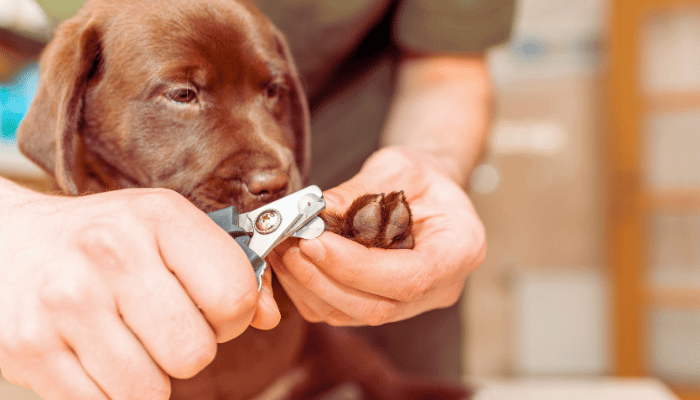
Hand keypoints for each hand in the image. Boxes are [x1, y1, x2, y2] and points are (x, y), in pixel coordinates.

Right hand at [0, 182, 279, 399]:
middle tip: (163, 327)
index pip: (235, 295)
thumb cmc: (102, 240)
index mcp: (160, 217)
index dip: (232, 316)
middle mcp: (112, 253)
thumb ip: (225, 269)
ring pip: (151, 389)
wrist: (7, 242)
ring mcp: (68, 302)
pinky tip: (94, 354)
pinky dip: (109, 392)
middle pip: (195, 352)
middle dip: (188, 350)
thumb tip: (268, 317)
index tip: (211, 310)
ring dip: (147, 375)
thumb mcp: (165, 230)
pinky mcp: (31, 347)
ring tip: (124, 338)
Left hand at [270, 147, 485, 325]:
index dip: (357, 268)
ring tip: (284, 249)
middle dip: (325, 279)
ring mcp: (412, 304)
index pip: (409, 279)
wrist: (429, 190)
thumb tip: (316, 211)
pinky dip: (309, 290)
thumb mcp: (400, 166)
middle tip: (291, 246)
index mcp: (460, 251)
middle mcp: (440, 288)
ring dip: (310, 287)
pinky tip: (291, 261)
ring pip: (354, 316)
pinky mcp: (383, 305)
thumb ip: (361, 189)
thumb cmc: (422, 176)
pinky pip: (341, 312)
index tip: (315, 242)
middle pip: (378, 308)